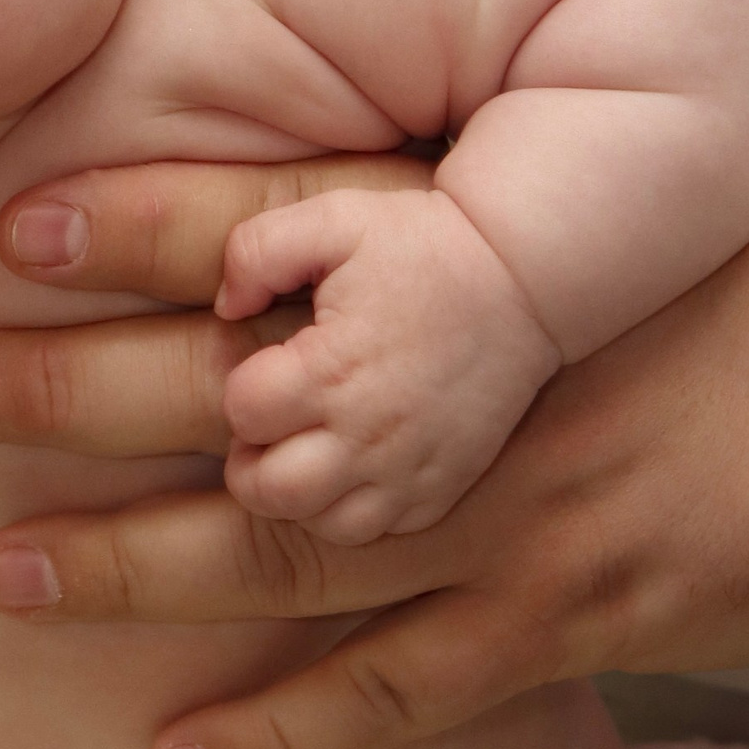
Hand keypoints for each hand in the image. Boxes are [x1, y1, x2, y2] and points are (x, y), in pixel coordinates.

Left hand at [0, 122, 748, 748]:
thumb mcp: (623, 182)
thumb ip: (478, 193)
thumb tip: (340, 183)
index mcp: (485, 247)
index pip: (274, 226)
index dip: (134, 229)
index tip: (6, 230)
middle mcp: (480, 375)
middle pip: (234, 387)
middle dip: (68, 391)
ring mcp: (525, 504)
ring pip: (288, 547)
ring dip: (134, 564)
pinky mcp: (583, 615)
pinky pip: (404, 691)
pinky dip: (285, 734)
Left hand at [216, 188, 560, 540]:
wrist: (523, 279)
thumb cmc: (423, 245)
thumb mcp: (334, 218)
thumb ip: (256, 250)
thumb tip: (225, 304)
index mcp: (332, 370)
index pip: (242, 413)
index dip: (245, 387)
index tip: (274, 365)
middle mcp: (368, 433)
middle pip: (269, 489)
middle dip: (253, 456)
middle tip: (273, 420)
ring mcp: (408, 469)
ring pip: (320, 523)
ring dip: (299, 490)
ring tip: (310, 444)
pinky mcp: (442, 487)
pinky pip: (377, 530)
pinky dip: (352, 508)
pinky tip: (356, 463)